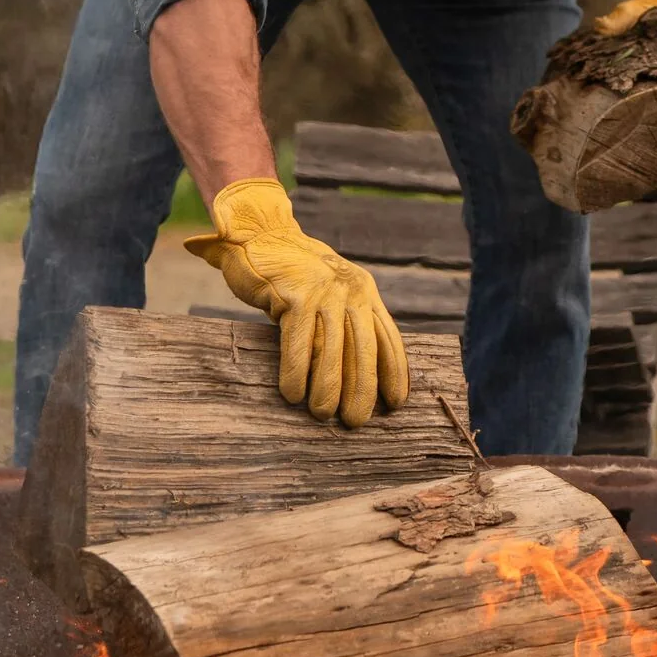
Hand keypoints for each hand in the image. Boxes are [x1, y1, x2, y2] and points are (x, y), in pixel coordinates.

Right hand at [185, 178, 409, 426]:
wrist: (260, 235)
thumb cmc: (296, 275)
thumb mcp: (333, 292)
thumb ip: (347, 320)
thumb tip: (359, 370)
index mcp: (365, 291)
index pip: (387, 336)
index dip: (393, 371)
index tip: (396, 402)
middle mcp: (350, 290)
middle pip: (363, 347)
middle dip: (362, 387)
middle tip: (355, 421)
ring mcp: (323, 291)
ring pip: (332, 347)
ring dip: (328, 385)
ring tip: (322, 414)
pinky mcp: (294, 293)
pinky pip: (298, 339)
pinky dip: (297, 369)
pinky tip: (293, 394)